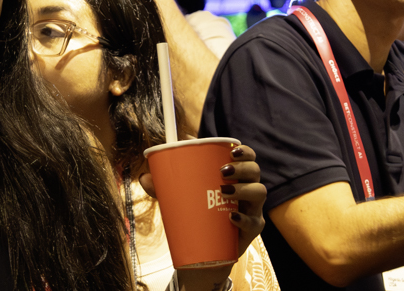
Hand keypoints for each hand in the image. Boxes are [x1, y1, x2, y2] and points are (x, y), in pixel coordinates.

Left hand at [139, 145, 265, 258]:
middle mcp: (248, 189)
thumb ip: (164, 187)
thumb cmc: (200, 216)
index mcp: (235, 176)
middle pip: (255, 171)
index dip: (244, 151)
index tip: (232, 150)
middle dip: (242, 168)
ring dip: (243, 189)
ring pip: (259, 192)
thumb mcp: (182, 198)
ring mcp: (252, 209)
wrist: (207, 253)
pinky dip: (243, 218)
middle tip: (222, 171)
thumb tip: (144, 177)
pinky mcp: (252, 229)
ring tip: (224, 191)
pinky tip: (231, 217)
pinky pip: (253, 222)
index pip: (247, 157)